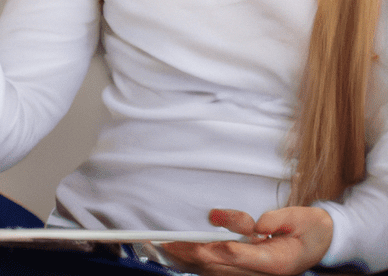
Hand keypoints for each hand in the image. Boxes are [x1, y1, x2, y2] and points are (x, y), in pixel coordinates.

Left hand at [162, 206, 332, 275]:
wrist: (321, 243)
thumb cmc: (309, 228)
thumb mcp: (300, 218)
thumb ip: (277, 219)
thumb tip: (256, 224)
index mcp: (277, 261)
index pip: (243, 256)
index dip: (222, 249)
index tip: (203, 242)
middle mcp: (263, 272)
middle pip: (222, 265)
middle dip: (195, 253)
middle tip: (170, 242)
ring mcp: (254, 274)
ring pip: (217, 271)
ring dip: (191, 259)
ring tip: (167, 248)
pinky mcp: (247, 271)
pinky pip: (219, 270)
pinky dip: (199, 263)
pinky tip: (181, 254)